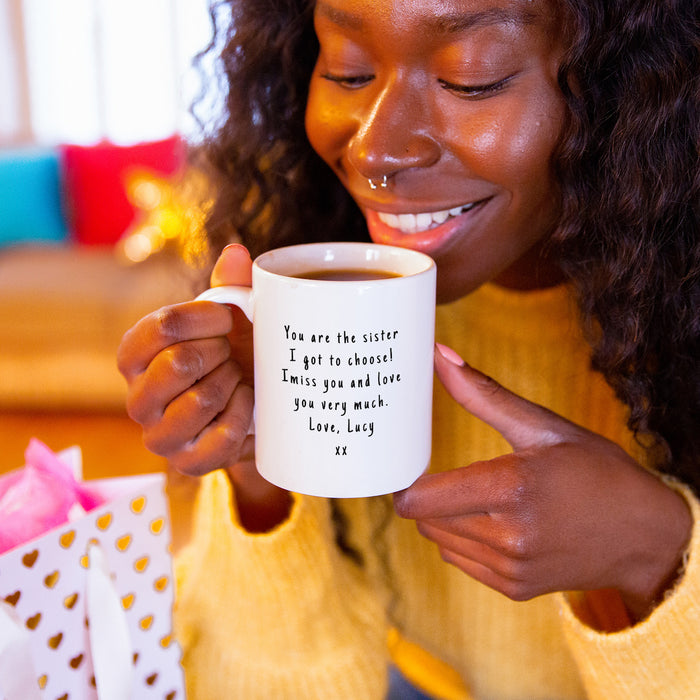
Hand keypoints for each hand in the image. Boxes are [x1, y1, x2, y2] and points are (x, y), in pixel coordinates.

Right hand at [117, 244, 290, 530]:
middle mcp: (136, 397)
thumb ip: (230, 285)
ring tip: (238, 378)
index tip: (229, 318)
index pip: (160, 327)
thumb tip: (237, 251)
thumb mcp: (230, 320)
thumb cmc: (231, 355)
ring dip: (232, 382)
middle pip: (180, 362)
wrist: (247, 411)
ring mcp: (159, 436)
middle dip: (220, 352)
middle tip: (231, 353)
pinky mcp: (187, 465)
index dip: (205, 318)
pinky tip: (246, 403)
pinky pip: (222, 437)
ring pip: (201, 400)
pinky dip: (244, 414)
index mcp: (134, 355)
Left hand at [393, 343, 691, 619]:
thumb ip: (483, 394)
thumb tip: (439, 355)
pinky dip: (462, 540)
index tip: (411, 465)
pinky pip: (460, 561)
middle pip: (425, 519)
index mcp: (511, 488)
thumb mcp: (543, 426)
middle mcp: (508, 534)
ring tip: (473, 496)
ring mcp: (512, 567)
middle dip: (427, 495)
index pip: (422, 498)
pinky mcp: (515, 587)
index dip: (407, 482)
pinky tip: (491, 522)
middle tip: (443, 475)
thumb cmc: (595, 469)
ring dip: (443, 517)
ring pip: (439, 540)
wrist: (645, 533)